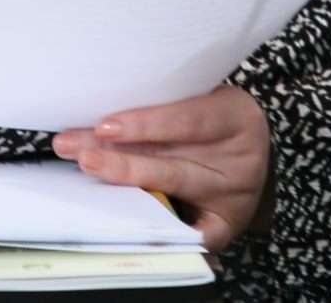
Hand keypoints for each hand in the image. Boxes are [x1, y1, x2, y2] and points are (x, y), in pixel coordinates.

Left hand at [51, 84, 269, 251]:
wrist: (256, 149)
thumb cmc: (216, 117)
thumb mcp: (205, 96)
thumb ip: (168, 101)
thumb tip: (104, 110)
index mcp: (236, 116)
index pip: (187, 119)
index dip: (145, 123)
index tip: (104, 126)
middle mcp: (239, 157)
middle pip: (171, 157)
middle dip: (116, 153)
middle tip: (74, 148)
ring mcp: (235, 193)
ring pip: (173, 187)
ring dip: (124, 178)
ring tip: (87, 167)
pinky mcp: (229, 222)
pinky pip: (199, 233)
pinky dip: (170, 233)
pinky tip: (139, 228)